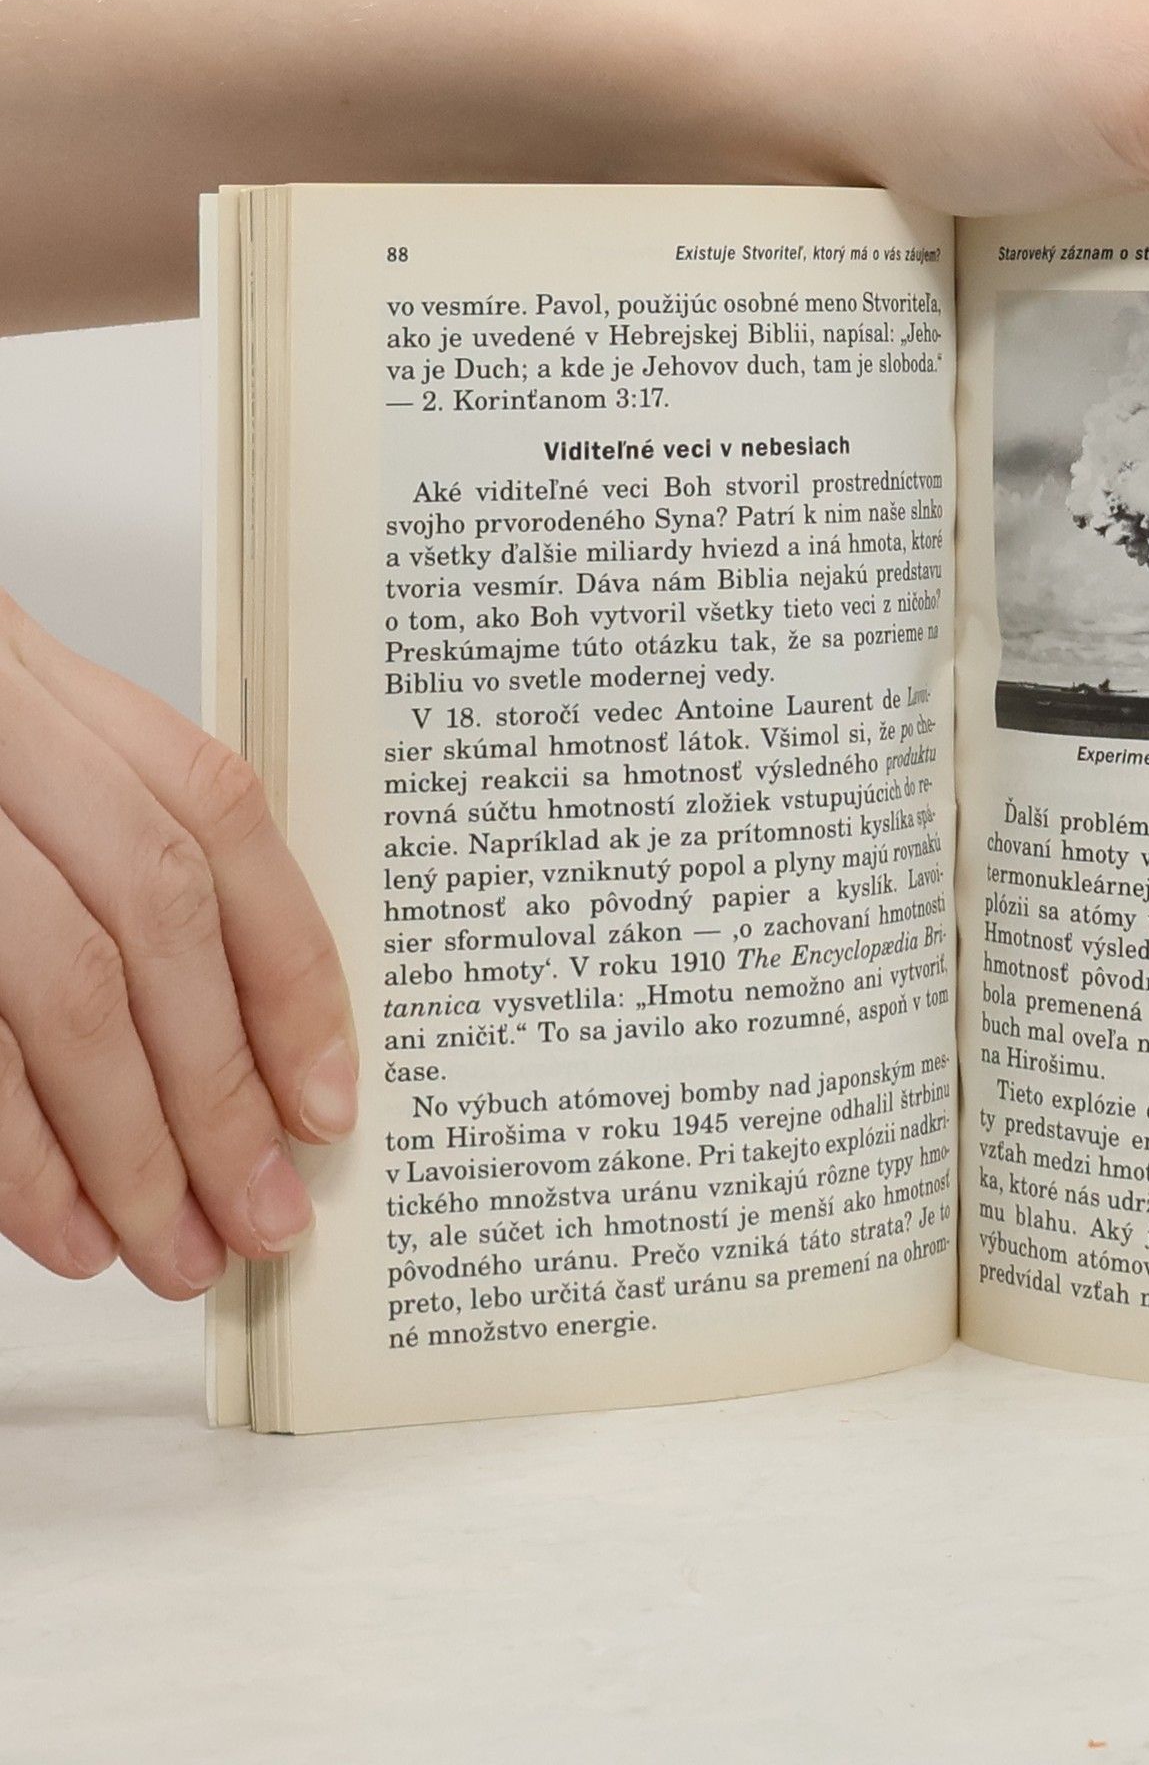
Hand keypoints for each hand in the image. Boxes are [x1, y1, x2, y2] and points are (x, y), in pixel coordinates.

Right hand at [0, 594, 354, 1295]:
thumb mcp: (5, 755)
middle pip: (150, 920)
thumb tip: (240, 1044)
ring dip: (127, 1145)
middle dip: (219, 1090)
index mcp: (34, 684)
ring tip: (174, 1251)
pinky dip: (12, 1151)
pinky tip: (58, 1227)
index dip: (288, 966)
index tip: (328, 1098)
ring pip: (59, 987)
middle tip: (264, 1215)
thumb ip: (103, 851)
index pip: (214, 820)